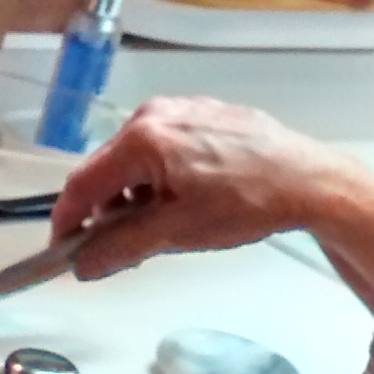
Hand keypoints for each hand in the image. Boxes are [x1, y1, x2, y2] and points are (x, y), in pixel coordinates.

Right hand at [52, 96, 373, 281]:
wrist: (310, 181)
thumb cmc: (250, 202)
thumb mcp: (178, 232)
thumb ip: (121, 247)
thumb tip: (84, 264)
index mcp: (143, 138)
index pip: (83, 183)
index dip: (67, 221)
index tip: (63, 250)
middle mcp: (155, 114)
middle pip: (107, 170)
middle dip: (107, 212)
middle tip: (122, 249)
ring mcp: (182, 109)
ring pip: (136, 161)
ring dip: (136, 197)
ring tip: (165, 226)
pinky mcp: (205, 115)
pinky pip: (164, 149)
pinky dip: (161, 179)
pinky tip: (186, 202)